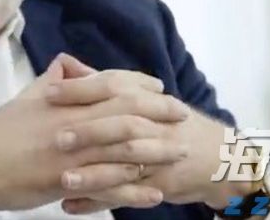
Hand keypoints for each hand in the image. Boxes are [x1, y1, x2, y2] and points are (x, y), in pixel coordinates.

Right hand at [0, 54, 190, 218]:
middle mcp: (74, 123)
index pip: (111, 84)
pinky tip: (155, 194)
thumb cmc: (0, 131)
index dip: (139, 84)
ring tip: (180, 152)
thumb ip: (52, 80)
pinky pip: (110, 187)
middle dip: (159, 111)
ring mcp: (73, 154)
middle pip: (128, 112)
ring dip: (157, 151)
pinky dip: (136, 191)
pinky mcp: (67, 182)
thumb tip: (68, 64)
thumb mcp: (27, 96)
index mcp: (65, 100)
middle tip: (182, 114)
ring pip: (125, 149)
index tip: (159, 86)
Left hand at [45, 71, 255, 213]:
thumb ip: (101, 82)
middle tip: (56, 138)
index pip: (114, 87)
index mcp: (146, 99)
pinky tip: (70, 206)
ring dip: (93, 174)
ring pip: (125, 164)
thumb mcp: (143, 97)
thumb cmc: (170, 123)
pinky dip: (98, 202)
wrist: (220, 156)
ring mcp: (159, 157)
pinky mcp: (159, 185)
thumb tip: (65, 63)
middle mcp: (154, 125)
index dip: (82, 89)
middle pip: (122, 124)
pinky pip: (127, 195)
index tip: (49, 91)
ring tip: (62, 180)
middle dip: (89, 130)